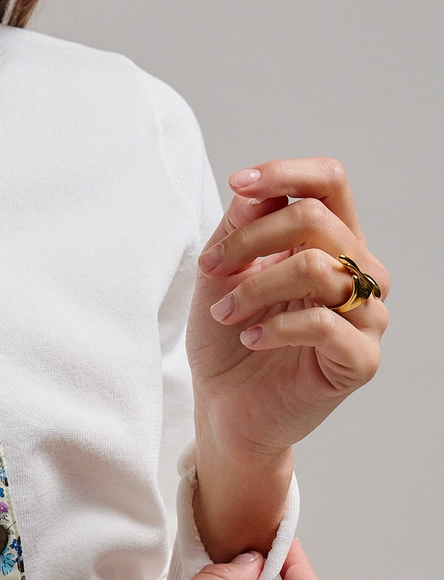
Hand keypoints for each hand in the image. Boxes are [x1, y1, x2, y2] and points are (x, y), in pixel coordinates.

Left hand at [188, 158, 388, 459]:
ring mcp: (366, 316)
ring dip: (255, 287)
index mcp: (331, 242)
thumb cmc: (228, 337)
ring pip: (318, 269)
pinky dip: (276, 327)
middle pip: (316, 218)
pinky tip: (250, 339)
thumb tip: (257, 190)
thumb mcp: (223, 272)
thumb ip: (242, 227)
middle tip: (212, 269)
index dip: (286, 172)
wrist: (225, 407)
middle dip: (251, 240)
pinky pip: (324, 325)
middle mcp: (359, 272)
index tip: (238, 184)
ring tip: (225, 313)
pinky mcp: (360, 359)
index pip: (329, 182)